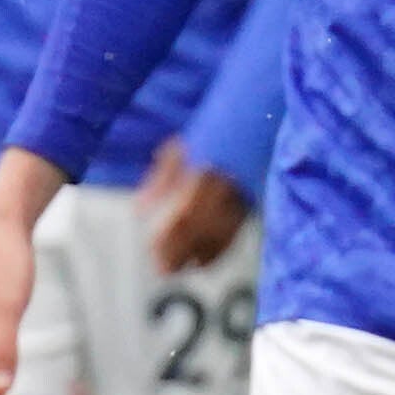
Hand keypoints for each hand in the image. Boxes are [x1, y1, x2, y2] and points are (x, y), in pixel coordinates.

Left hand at [138, 138, 253, 272]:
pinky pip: (236, 232)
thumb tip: (139, 210)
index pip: (185, 213)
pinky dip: (219, 250)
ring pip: (222, 233)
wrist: (256, 124)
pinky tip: (204, 261)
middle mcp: (226, 187)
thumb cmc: (213, 135)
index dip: (170, 236)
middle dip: (181, 251)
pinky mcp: (252, 203)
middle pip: (202, 227)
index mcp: (205, 173)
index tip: (153, 252)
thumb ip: (160, 180)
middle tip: (164, 270)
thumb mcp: (181, 150)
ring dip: (201, 255)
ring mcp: (243, 195)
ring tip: (182, 268)